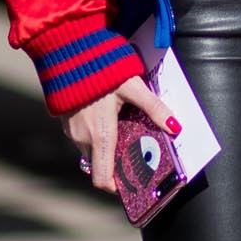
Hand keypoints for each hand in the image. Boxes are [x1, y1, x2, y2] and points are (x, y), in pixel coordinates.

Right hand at [66, 76, 175, 194]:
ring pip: (92, 151)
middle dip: (117, 163)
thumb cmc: (99, 69)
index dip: (115, 188)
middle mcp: (82, 139)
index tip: (129, 185)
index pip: (102, 179)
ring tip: (124, 131)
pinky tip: (106, 118)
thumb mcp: (132, 87)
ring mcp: (71, 131)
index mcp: (100, 136)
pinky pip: (82, 138)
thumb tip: (175, 126)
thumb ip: (154, 107)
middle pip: (101, 164)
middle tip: (135, 152)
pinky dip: (95, 135)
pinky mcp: (66, 121)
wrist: (65, 52)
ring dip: (106, 147)